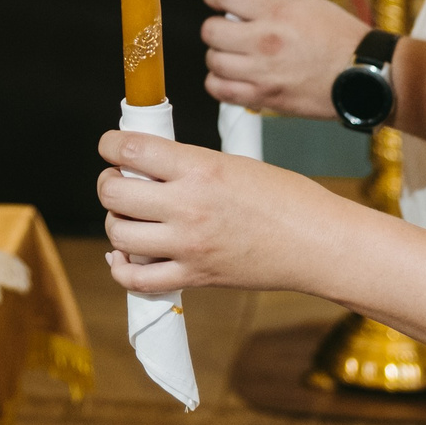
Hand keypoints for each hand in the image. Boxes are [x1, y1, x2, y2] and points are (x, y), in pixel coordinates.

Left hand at [95, 129, 345, 295]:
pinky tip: (124, 256)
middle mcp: (188, 207)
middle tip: (120, 180)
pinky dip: (121, 269)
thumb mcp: (232, 162)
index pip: (131, 149)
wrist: (316, 242)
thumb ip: (187, 163)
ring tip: (129, 215)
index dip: (110, 144)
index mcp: (200, 168)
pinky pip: (137, 280)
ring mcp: (188, 246)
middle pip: (114, 194)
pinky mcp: (194, 277)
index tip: (110, 145)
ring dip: (115, 221)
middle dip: (109, 183)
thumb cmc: (285, 197)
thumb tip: (146, 163)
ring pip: (118, 235)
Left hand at [202, 0, 368, 120]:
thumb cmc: (341, 39)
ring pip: (213, 62)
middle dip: (216, 27)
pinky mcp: (265, 98)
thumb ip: (271, 2)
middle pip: (210, 31)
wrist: (364, 76)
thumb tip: (243, 2)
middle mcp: (265, 41)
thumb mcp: (308, 5)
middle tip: (229, 29)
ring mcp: (263, 73)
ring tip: (234, 54)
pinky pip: (220, 91)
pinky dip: (220, 82)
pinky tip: (234, 76)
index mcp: (276, 12)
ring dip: (219, 55)